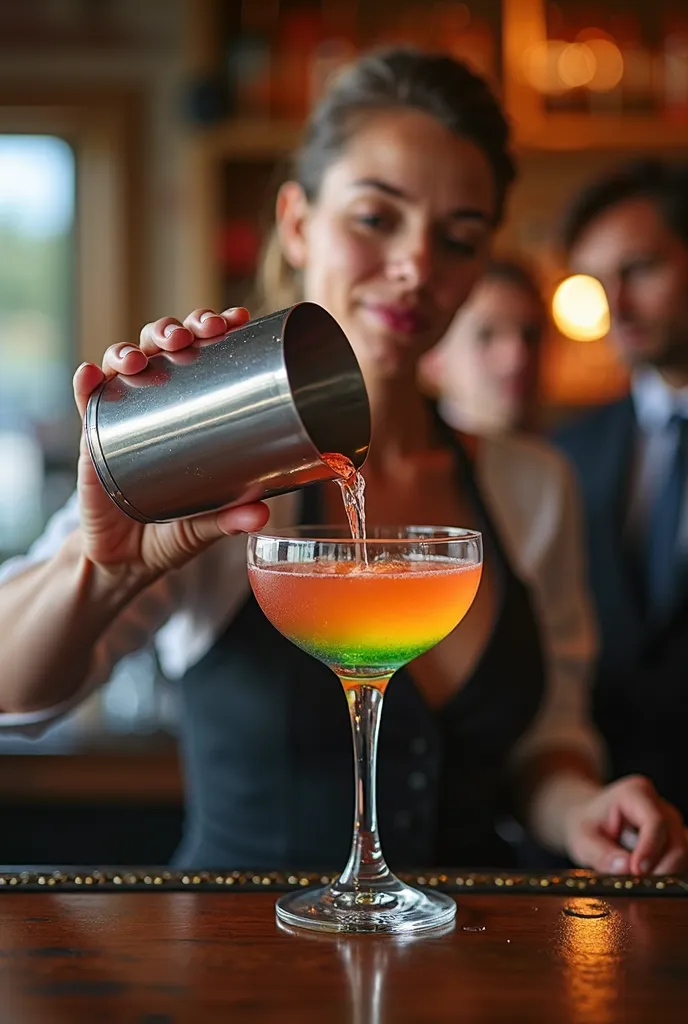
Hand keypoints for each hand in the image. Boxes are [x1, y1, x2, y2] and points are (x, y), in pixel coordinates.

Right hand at [73, 307, 268, 580]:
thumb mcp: (207, 523)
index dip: (215, 327)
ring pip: (122, 364)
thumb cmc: (174, 529)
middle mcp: (156, 402)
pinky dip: (86, 384)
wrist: (128, 560)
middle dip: (175, 329)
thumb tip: (262, 514)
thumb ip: (231, 517)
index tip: (233, 319)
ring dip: (131, 349)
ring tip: (143, 359)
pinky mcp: (92, 441)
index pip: (203, 353)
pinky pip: (87, 403)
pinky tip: (90, 376)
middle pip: (161, 346)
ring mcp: (122, 417)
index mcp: (192, 408)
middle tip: (191, 335)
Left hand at [563, 774, 686, 874]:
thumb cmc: (587, 825)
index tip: (637, 871)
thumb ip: (601, 853)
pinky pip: (680, 859)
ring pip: (681, 852)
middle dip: (662, 867)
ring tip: (641, 883)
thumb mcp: (582, 838)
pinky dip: (668, 873)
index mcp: (635, 793)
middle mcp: (659, 804)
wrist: (591, 820)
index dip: (650, 849)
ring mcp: (670, 822)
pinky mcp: (674, 839)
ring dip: (666, 872)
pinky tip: (649, 880)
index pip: (655, 822)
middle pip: (675, 839)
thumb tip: (626, 868)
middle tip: (640, 885)